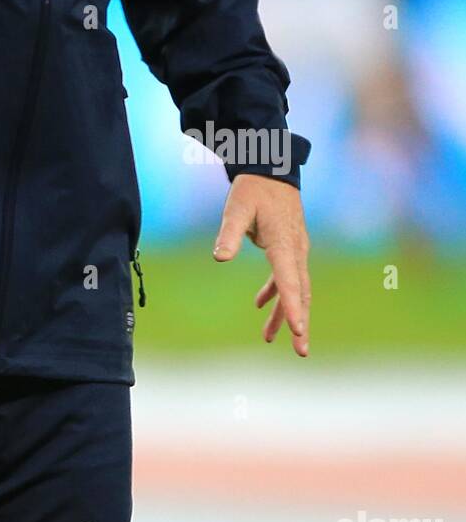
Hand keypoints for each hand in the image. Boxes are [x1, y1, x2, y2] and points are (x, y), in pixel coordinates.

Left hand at [212, 173, 310, 356]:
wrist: (271, 170)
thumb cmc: (253, 189)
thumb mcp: (236, 208)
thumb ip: (229, 234)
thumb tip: (220, 258)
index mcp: (284, 244)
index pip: (289, 282)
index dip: (292, 308)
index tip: (298, 331)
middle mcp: (295, 251)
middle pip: (300, 293)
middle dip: (299, 322)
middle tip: (300, 351)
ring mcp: (296, 250)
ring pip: (295, 288)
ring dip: (285, 313)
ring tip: (269, 338)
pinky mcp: (290, 248)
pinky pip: (286, 277)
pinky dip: (276, 293)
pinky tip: (259, 305)